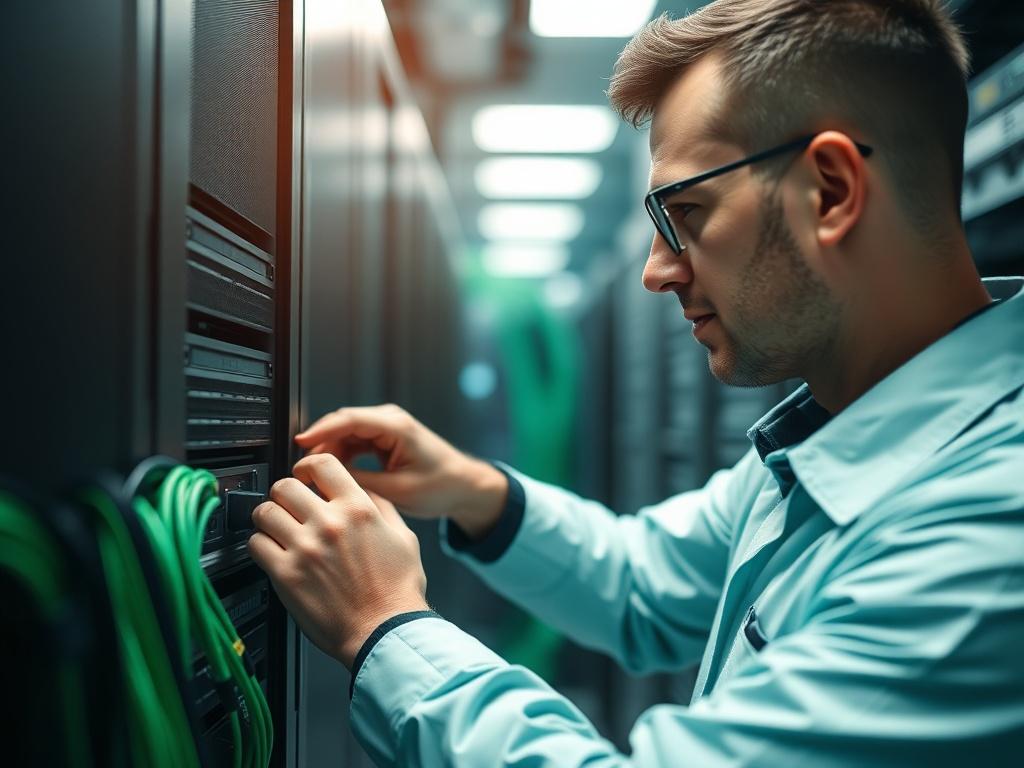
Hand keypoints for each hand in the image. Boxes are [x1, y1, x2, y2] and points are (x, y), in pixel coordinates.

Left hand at [247, 453, 428, 667]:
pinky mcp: (287, 574)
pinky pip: (256, 544)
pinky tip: (274, 553)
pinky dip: (261, 545)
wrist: (384, 631)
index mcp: (358, 509)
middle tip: (288, 506)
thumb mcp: (404, 537)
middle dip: (285, 494)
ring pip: (265, 512)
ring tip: (278, 529)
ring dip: (270, 519)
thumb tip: (363, 492)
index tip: (304, 477)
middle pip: (285, 485)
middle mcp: (329, 523)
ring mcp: (305, 548)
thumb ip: (381, 508)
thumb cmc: (397, 591)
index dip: (307, 467)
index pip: (321, 464)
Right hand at [294, 404, 507, 538]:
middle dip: (320, 443)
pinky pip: (354, 442)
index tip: (300, 442)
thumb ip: (362, 482)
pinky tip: (333, 474)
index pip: (349, 420)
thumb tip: (329, 479)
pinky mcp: (384, 439)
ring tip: (315, 475)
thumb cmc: (442, 486)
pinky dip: (341, 456)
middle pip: (343, 424)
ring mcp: (387, 428)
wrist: (464, 487)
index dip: (321, 430)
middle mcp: (391, 421)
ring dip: (330, 452)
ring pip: (346, 434)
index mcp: (397, 427)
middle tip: (302, 468)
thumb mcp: (398, 490)